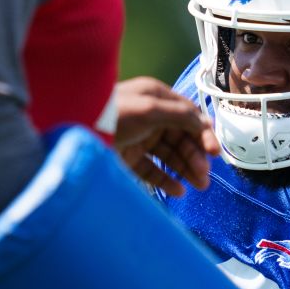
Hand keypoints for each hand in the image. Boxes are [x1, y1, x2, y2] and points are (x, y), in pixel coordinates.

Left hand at [112, 77, 219, 195]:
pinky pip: (153, 170)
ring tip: (199, 187)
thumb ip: (180, 115)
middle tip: (205, 177)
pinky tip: (179, 191)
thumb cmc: (113, 112)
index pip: (189, 116)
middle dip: (195, 157)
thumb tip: (204, 123)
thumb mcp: (150, 108)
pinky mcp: (128, 157)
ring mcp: (139, 137)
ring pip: (169, 156)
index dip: (204, 134)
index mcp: (157, 98)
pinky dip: (166, 180)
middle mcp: (150, 116)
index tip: (214, 153)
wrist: (75, 127)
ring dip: (186, 170)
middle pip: (181, 139)